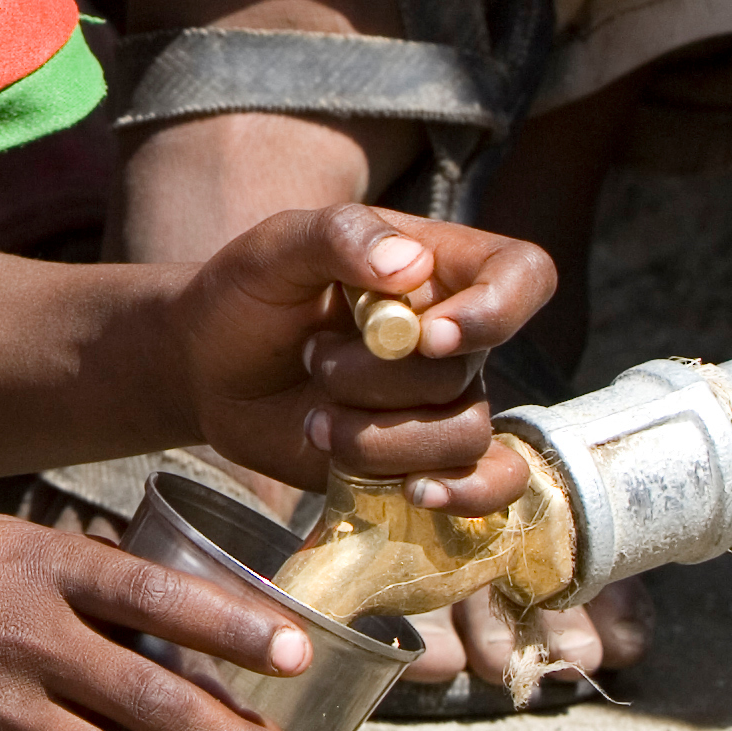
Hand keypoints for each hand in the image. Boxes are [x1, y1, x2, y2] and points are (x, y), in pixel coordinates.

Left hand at [176, 205, 555, 515]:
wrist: (208, 368)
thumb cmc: (248, 293)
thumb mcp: (278, 247)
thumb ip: (341, 235)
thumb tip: (410, 263)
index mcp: (437, 267)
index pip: (523, 276)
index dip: (497, 309)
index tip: (429, 335)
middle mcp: (453, 337)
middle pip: (464, 371)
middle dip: (374, 378)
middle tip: (312, 357)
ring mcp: (440, 401)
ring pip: (462, 435)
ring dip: (376, 437)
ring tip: (316, 420)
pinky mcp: (421, 458)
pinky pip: (487, 485)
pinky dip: (462, 495)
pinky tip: (414, 493)